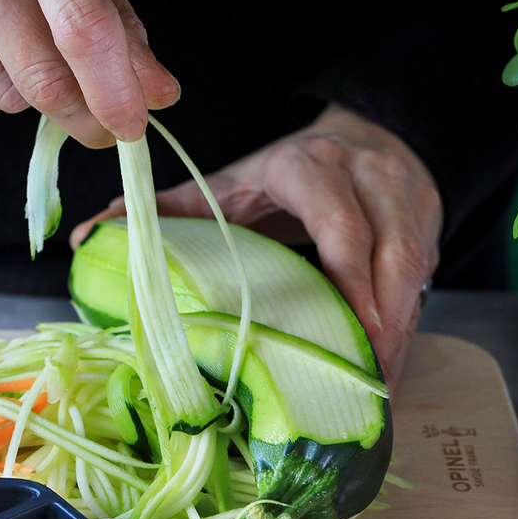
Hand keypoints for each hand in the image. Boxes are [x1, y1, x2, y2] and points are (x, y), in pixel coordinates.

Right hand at [0, 0, 178, 145]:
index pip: (82, 23)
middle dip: (80, 115)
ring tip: (4, 44)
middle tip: (95, 123)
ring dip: (22, 96)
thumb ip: (120, 26)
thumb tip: (159, 96)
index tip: (132, 126)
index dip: (114, 90)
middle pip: (42, 77)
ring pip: (3, 99)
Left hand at [71, 104, 442, 392]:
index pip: (335, 218)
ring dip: (401, 327)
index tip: (349, 325)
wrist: (356, 134)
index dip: (347, 273)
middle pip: (388, 249)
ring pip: (415, 266)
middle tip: (367, 377)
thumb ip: (165, 209)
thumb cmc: (281, 171)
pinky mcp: (428, 218)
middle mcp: (365, 176)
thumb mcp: (227, 182)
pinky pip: (426, 275)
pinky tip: (388, 359)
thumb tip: (89, 236)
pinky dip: (408, 319)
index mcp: (308, 166)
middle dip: (382, 317)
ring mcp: (404, 196)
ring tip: (380, 383)